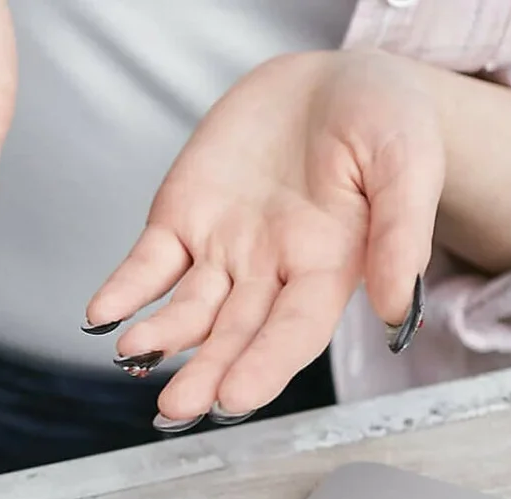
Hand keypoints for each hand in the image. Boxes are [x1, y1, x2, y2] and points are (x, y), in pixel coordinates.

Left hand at [85, 50, 444, 425]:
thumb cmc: (385, 120)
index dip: (266, 365)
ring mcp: (223, 250)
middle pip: (235, 334)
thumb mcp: (409, 161)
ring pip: (188, 309)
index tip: (236, 397)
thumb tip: (393, 310)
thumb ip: (401, 233)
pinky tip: (102, 314)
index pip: (295, 331)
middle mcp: (272, 271)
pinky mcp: (183, 220)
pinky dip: (124, 290)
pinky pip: (148, 265)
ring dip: (162, 337)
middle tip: (178, 407)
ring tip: (135, 353)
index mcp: (330, 267)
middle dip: (207, 371)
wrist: (334, 79)